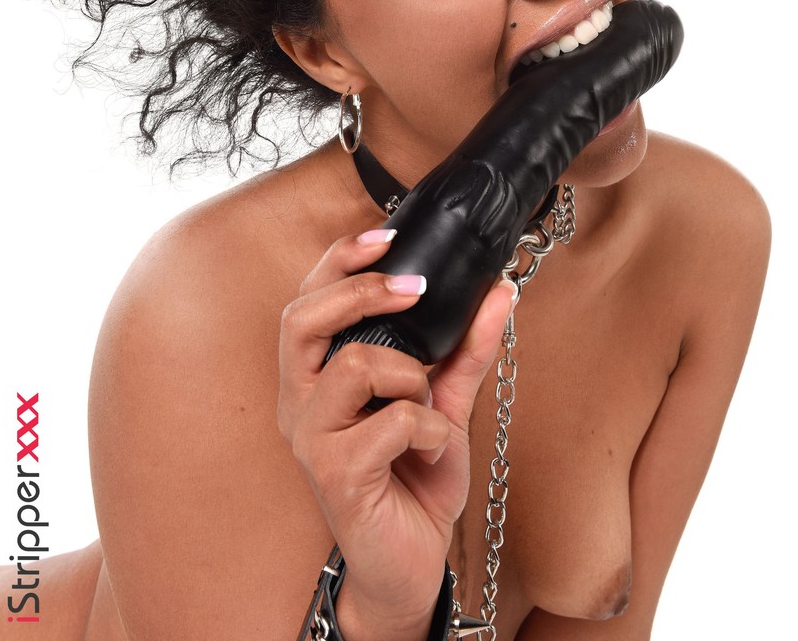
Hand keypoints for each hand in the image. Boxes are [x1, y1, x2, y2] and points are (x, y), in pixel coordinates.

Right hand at [277, 228, 515, 637]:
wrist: (411, 561)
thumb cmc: (414, 477)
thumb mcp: (445, 401)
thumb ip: (466, 347)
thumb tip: (499, 289)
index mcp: (313, 376)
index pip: (305, 301)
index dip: (338, 262)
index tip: (387, 237)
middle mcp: (298, 403)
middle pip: (300, 319)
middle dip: (361, 292)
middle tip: (414, 290)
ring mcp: (311, 440)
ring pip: (352, 365)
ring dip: (408, 375)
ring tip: (426, 404)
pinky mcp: (335, 475)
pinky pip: (391, 422)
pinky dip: (429, 428)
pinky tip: (432, 450)